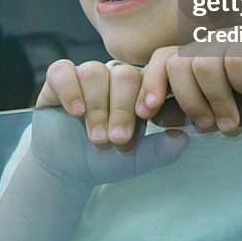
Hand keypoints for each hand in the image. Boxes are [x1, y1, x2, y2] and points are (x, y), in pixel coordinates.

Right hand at [32, 59, 187, 188]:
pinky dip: (70, 90)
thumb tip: (184, 138)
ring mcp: (85, 75)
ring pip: (94, 72)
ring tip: (95, 136)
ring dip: (96, 106)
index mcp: (138, 89)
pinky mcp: (58, 79)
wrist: (69, 170)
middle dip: (120, 109)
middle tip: (114, 139)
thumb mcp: (137, 160)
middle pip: (124, 74)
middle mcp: (113, 76)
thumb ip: (161, 151)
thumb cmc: (106, 160)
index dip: (147, 97)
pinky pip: (63, 70)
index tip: (144, 119)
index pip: (149, 79)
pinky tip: (75, 112)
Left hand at [136, 42, 241, 132]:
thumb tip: (154, 115)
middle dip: (188, 101)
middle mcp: (215, 42)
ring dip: (217, 100)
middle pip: (176, 62)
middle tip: (207, 124)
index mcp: (202, 55)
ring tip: (233, 120)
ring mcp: (237, 37)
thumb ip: (192, 108)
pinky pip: (236, 61)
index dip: (152, 84)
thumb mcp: (223, 109)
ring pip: (202, 64)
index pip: (162, 58)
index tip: (147, 113)